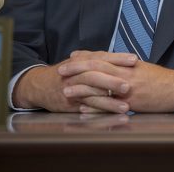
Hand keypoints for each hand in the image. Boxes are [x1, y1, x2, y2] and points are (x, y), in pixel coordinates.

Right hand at [12, 52, 137, 112]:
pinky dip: (98, 112)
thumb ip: (97, 60)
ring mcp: (71, 89)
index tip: (134, 60)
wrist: (39, 85)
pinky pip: (85, 108)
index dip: (117, 58)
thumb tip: (121, 58)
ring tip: (126, 107)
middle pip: (95, 75)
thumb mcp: (78, 61)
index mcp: (81, 61)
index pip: (101, 57)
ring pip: (91, 95)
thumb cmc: (66, 73)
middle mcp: (76, 74)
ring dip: (109, 102)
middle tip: (129, 85)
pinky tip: (110, 116)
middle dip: (112, 81)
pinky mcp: (69, 104)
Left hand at [60, 50, 173, 112]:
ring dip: (81, 87)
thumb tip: (113, 64)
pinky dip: (95, 106)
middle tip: (61, 70)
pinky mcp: (132, 101)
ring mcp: (128, 87)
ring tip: (66, 90)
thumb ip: (127, 67)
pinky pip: (109, 104)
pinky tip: (83, 109)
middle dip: (77, 68)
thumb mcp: (143, 68)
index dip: (86, 56)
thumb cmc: (162, 79)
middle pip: (97, 67)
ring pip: (100, 85)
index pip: (103, 56)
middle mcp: (126, 72)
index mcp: (128, 63)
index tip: (72, 56)